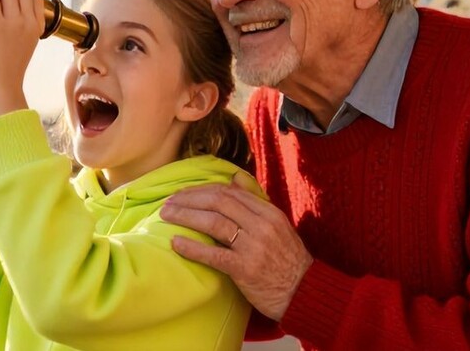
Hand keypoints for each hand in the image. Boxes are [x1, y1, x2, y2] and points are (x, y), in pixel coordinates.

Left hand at [159, 175, 313, 320]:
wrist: (303, 293)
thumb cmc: (287, 259)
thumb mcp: (277, 224)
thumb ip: (255, 201)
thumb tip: (233, 177)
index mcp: (269, 212)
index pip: (229, 192)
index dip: (201, 190)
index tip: (182, 193)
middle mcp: (262, 225)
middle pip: (218, 202)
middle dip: (189, 199)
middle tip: (168, 202)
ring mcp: (254, 247)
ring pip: (213, 223)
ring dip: (185, 217)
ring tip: (166, 216)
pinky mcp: (246, 269)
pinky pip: (214, 254)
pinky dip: (192, 247)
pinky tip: (175, 243)